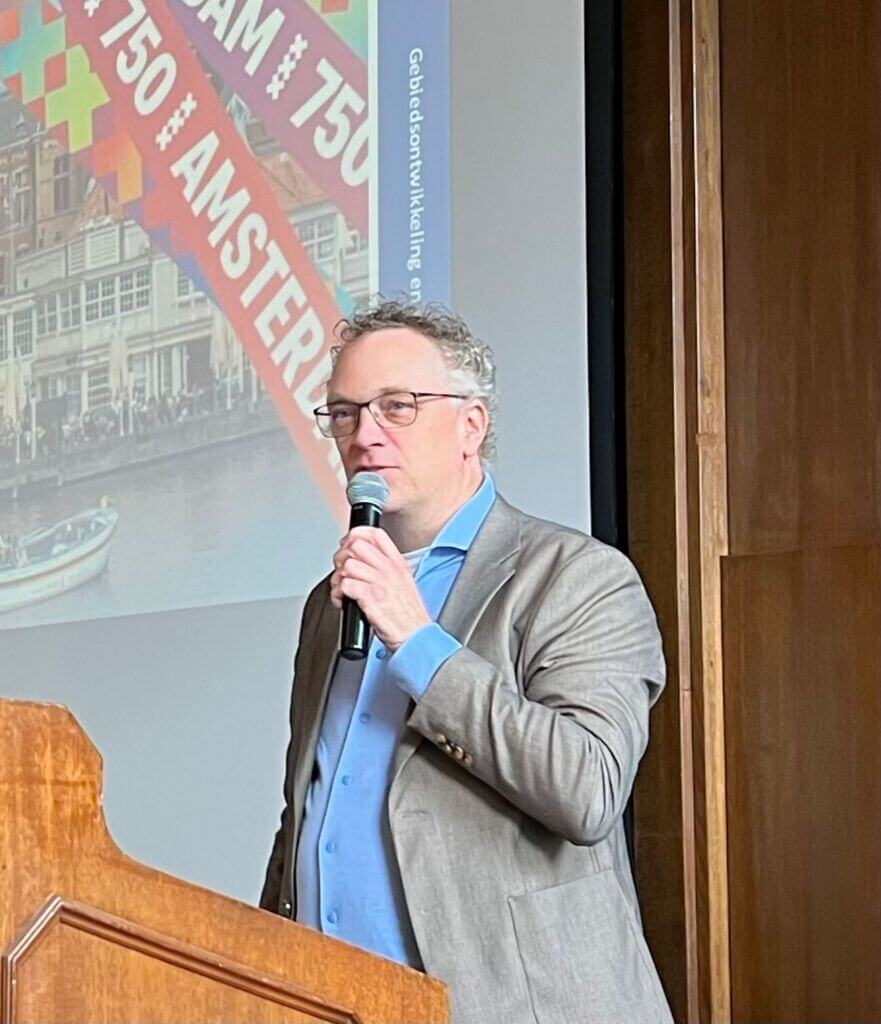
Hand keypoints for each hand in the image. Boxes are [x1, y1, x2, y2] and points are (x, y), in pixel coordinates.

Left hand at [330, 527, 431, 650]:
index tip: (348, 544)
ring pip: (348, 565)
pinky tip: (342, 601)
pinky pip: (345, 585)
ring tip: (341, 589)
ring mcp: (380, 583)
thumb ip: (387, 567)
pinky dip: (338, 594)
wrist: (415, 636)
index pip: (375, 534)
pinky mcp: (370, 599)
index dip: (356, 535)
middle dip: (342, 556)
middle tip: (341, 569)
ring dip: (338, 578)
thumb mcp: (404, 582)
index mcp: (397, 563)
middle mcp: (389, 569)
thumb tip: (363, 559)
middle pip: (356, 545)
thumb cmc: (408, 615)